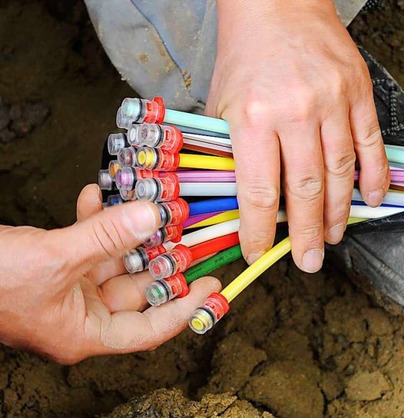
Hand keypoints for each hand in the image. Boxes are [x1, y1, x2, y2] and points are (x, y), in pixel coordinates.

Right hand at [0, 185, 220, 363]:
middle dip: (161, 258)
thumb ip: (107, 237)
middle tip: (186, 231)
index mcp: (84, 333)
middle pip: (137, 289)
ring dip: (128, 231)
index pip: (150, 329)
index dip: (186, 307)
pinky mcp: (53, 265)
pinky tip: (98, 194)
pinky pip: (85, 243)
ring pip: (113, 260)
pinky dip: (94, 220)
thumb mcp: (55, 258)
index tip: (213, 284)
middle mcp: (80, 314)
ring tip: (148, 204)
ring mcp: (66, 289)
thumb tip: (154, 216)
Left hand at [206, 0, 389, 272]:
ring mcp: (333, 102)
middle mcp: (295, 112)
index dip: (260, 231)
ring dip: (340, 212)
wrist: (277, 3)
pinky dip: (375, 176)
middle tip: (309, 261)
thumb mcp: (221, 104)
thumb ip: (231, 152)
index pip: (259, 192)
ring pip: (340, 173)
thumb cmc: (245, 55)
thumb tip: (245, 202)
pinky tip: (373, 200)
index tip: (260, 253)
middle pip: (306, 190)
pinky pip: (371, 144)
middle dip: (307, 233)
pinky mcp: (359, 92)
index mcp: (253, 116)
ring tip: (334, 237)